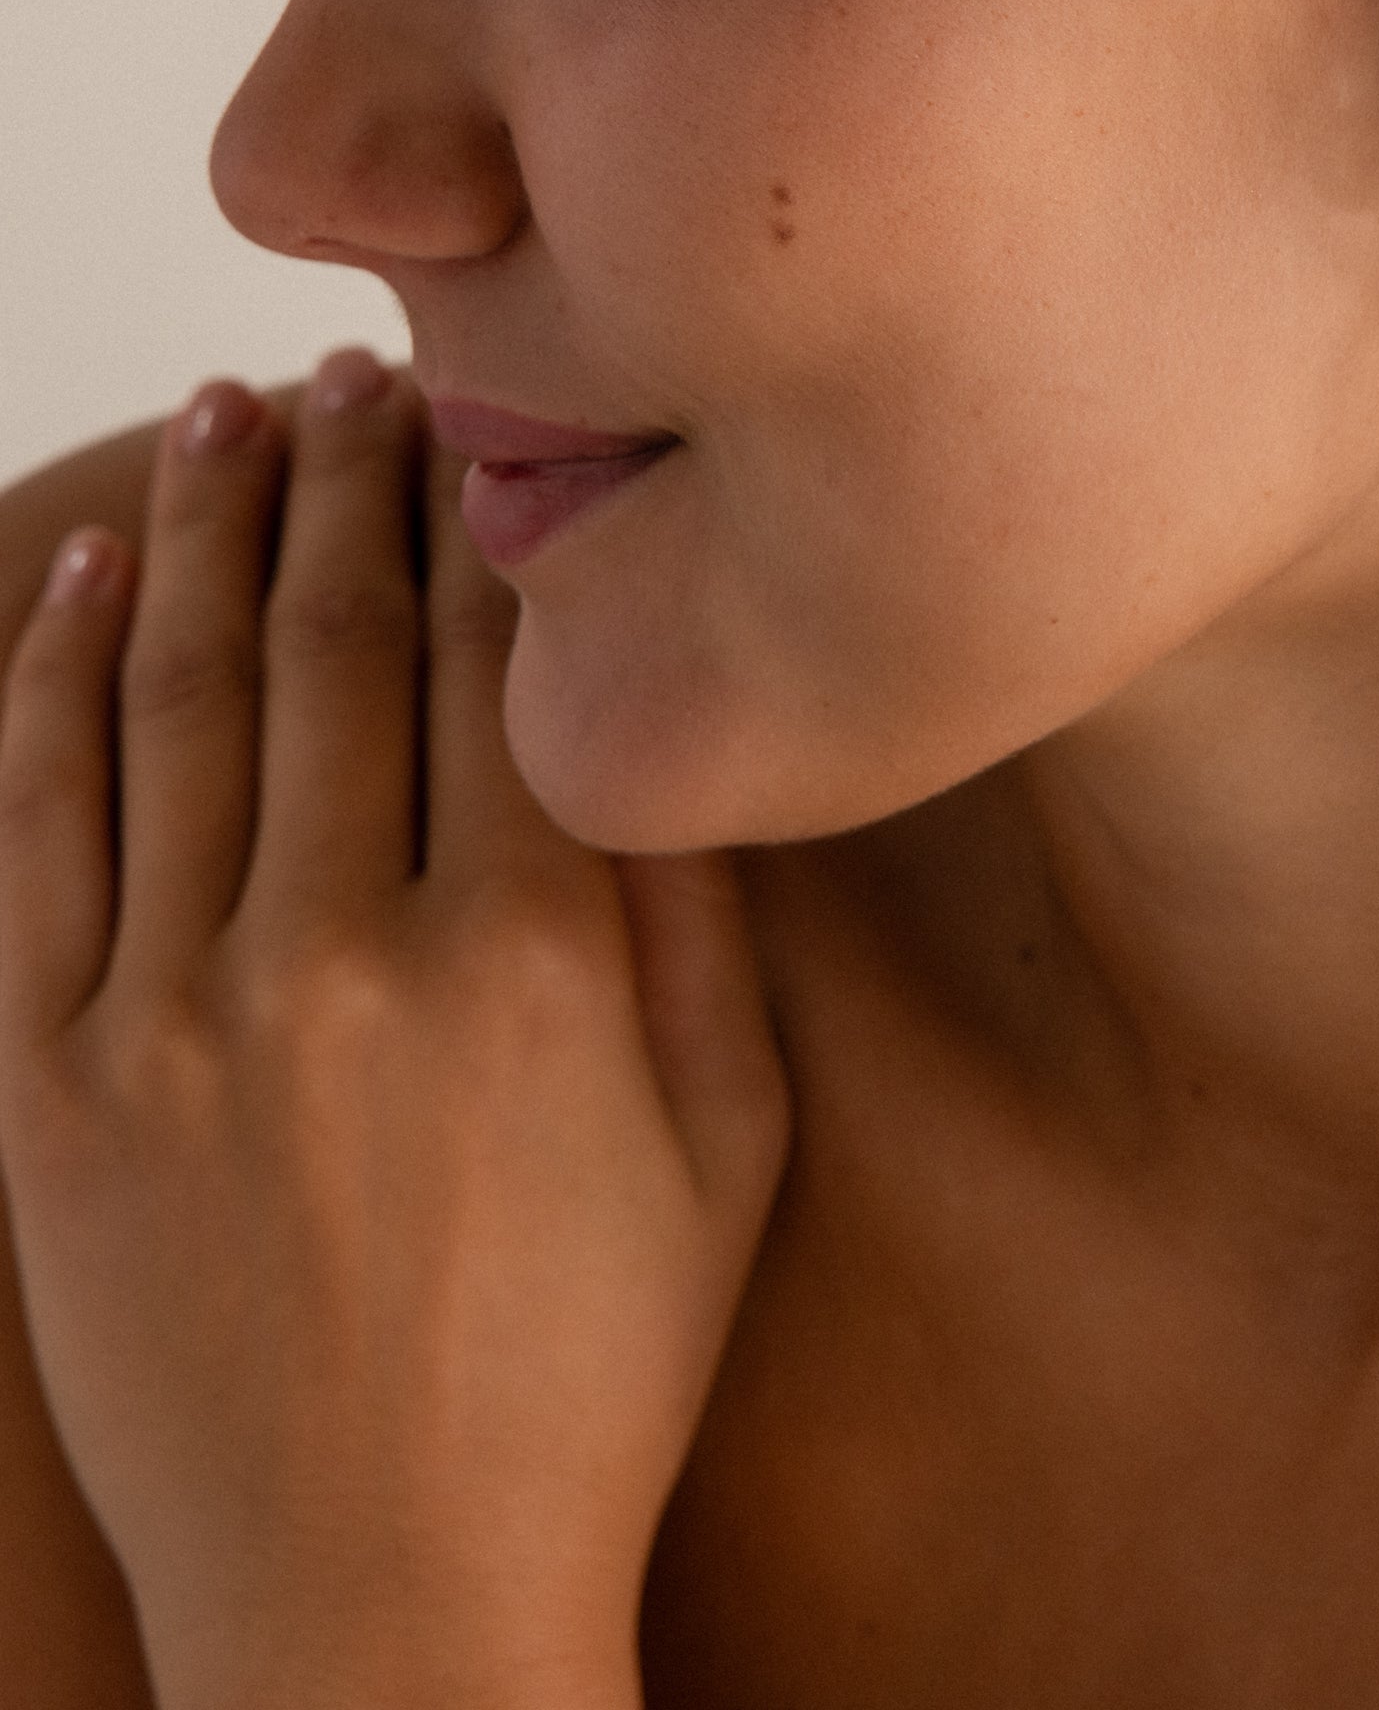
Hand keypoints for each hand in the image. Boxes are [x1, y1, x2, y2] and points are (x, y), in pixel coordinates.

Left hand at [0, 355, 789, 1709]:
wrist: (382, 1601)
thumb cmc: (597, 1372)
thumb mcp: (733, 1139)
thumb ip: (708, 918)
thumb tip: (673, 714)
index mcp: (543, 957)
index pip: (499, 663)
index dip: (486, 514)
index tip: (481, 412)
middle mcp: (354, 956)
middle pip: (342, 646)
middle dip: (352, 483)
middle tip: (359, 369)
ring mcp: (181, 1021)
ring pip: (185, 704)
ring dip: (205, 537)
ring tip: (229, 416)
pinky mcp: (50, 1096)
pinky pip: (40, 839)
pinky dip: (50, 690)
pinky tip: (79, 582)